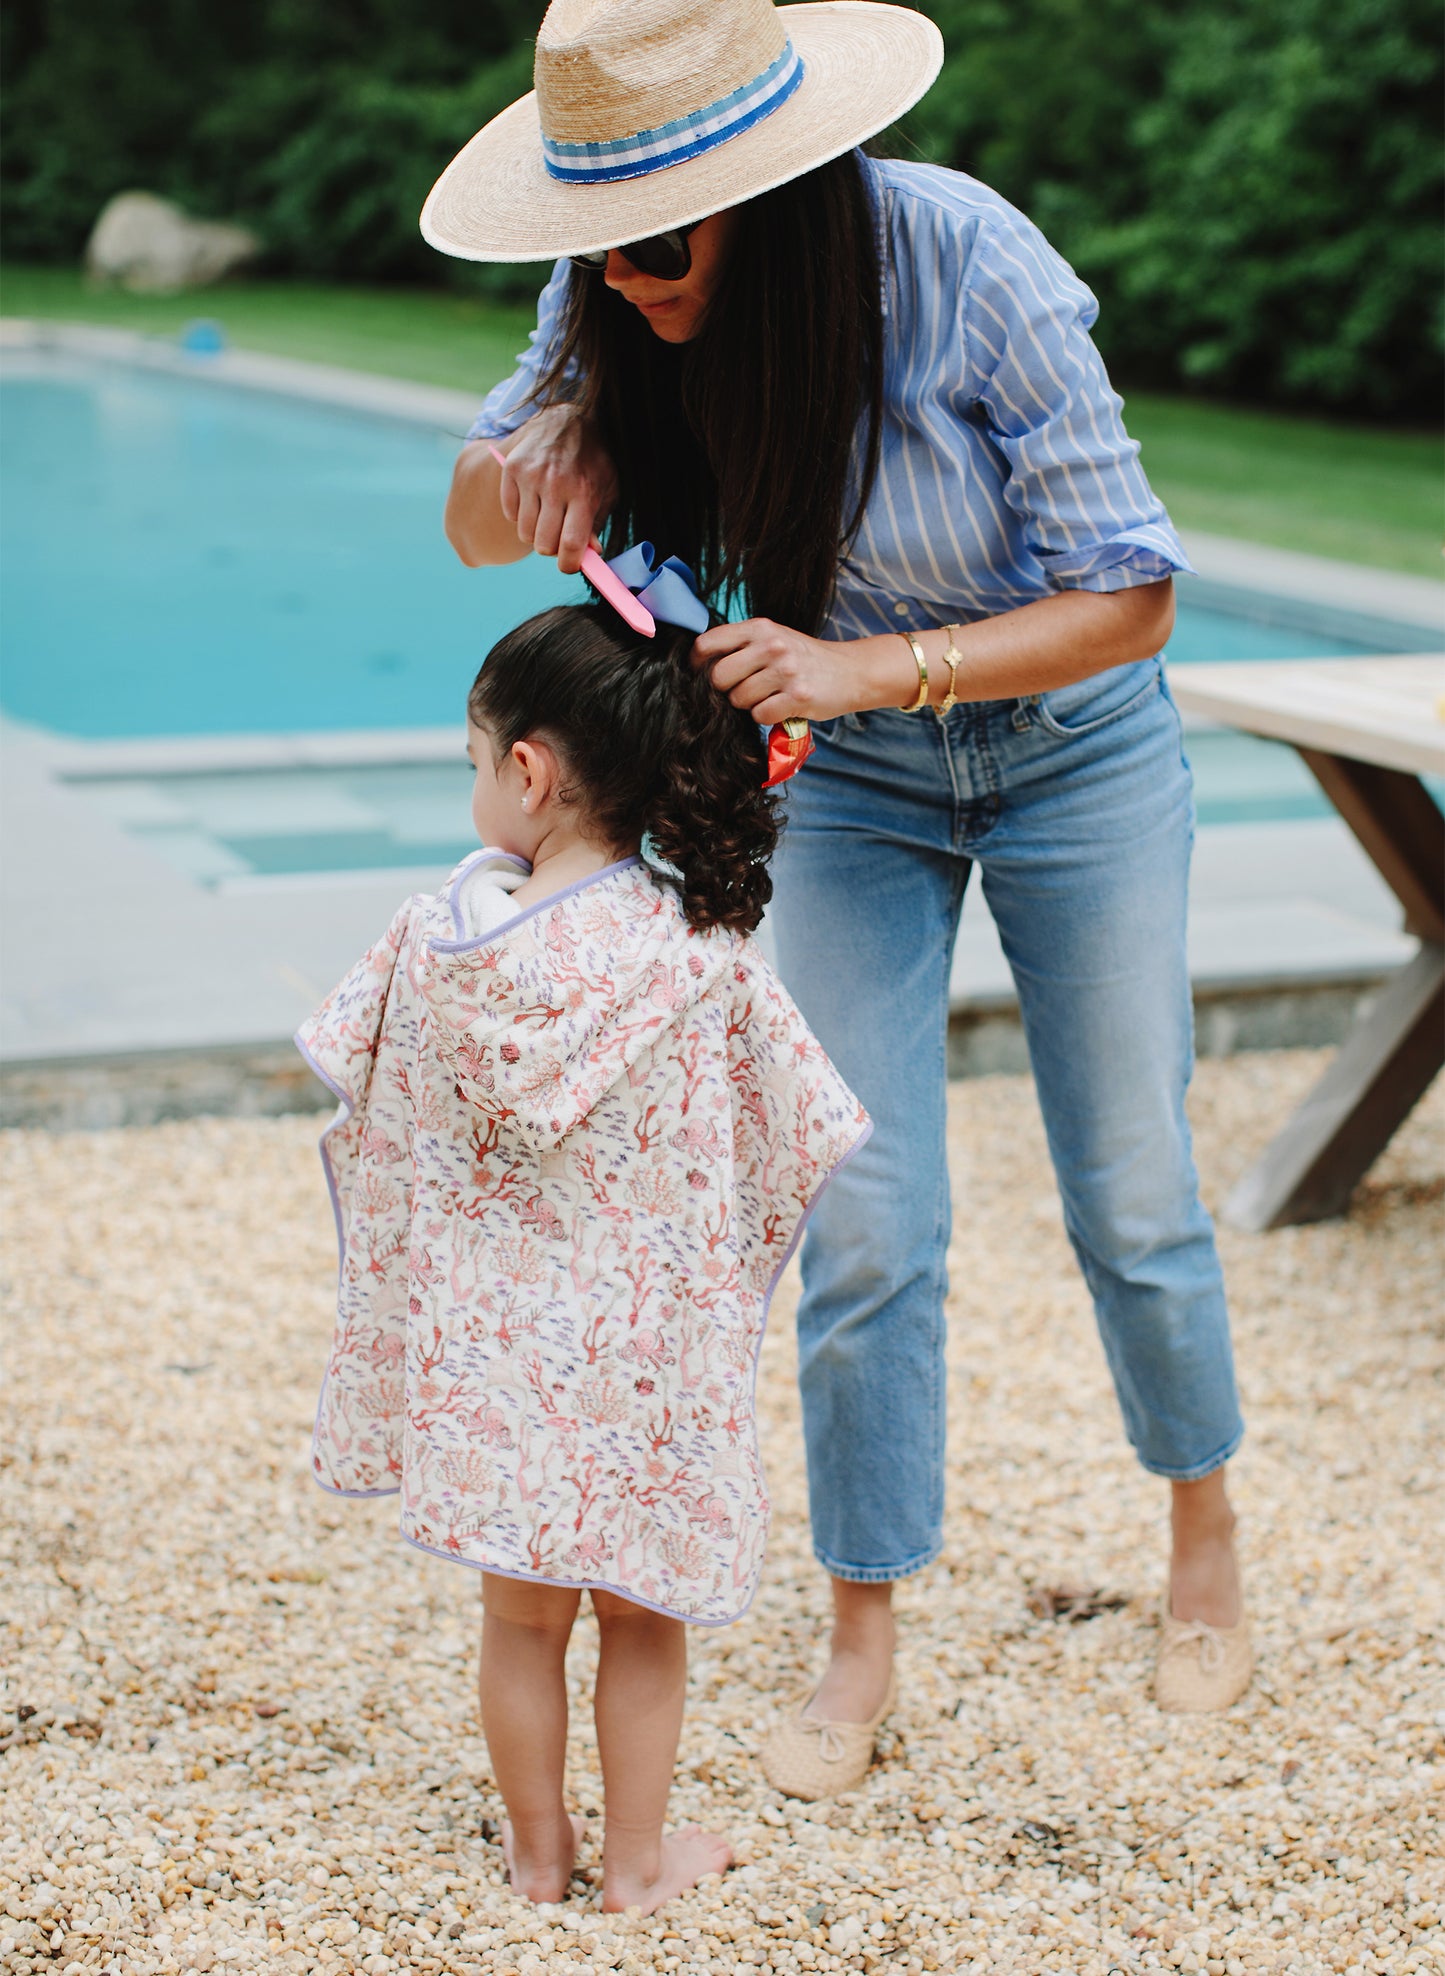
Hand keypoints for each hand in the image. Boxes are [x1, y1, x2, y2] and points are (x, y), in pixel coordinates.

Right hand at [494, 406, 618, 574]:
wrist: (566, 420)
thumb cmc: (591, 461)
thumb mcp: (607, 489)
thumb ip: (597, 523)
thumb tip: (591, 555)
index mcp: (584, 493)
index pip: (571, 544)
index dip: (569, 565)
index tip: (569, 565)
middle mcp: (556, 484)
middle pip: (544, 544)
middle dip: (552, 549)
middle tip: (558, 536)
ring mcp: (531, 476)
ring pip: (524, 532)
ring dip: (535, 532)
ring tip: (546, 517)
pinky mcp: (512, 469)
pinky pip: (510, 514)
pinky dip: (519, 515)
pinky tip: (533, 501)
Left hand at [692, 618, 904, 724]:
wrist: (851, 671)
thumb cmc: (806, 658)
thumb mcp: (775, 637)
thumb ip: (742, 644)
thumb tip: (702, 666)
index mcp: (760, 628)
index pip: (708, 643)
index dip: (699, 664)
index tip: (704, 674)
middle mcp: (772, 645)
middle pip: (718, 677)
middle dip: (726, 690)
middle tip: (745, 689)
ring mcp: (786, 671)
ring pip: (739, 699)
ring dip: (749, 705)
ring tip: (769, 696)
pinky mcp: (798, 697)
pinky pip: (760, 715)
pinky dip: (767, 717)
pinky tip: (781, 707)